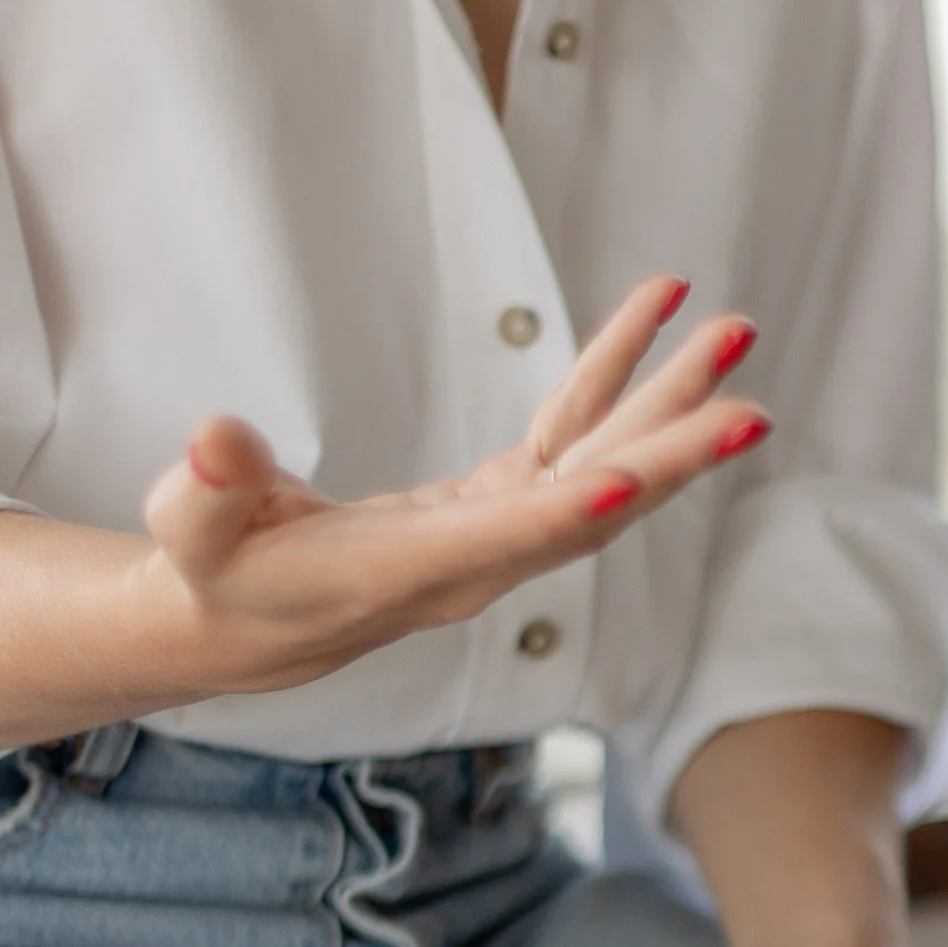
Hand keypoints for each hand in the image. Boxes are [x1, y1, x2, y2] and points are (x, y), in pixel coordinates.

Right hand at [133, 276, 764, 700]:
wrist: (244, 625)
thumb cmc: (217, 576)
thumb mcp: (193, 535)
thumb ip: (205, 494)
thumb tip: (212, 443)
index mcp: (413, 574)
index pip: (505, 544)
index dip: (566, 514)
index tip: (632, 481)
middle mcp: (479, 561)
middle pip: (593, 508)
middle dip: (672, 456)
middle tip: (753, 405)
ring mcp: (500, 533)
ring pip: (604, 466)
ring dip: (670, 403)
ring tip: (733, 332)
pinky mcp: (500, 504)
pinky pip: (573, 437)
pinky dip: (613, 380)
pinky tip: (652, 321)